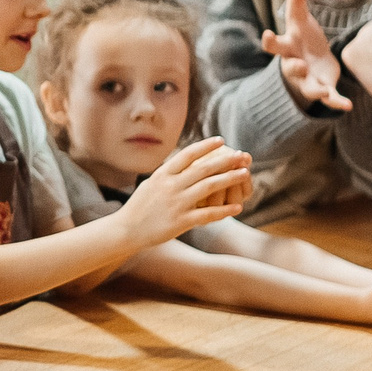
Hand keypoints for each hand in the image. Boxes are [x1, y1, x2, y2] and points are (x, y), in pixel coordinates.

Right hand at [116, 136, 251, 245]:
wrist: (126, 230)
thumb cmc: (140, 207)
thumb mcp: (151, 184)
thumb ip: (168, 174)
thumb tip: (183, 161)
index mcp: (162, 175)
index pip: (188, 155)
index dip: (206, 146)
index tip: (221, 140)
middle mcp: (170, 186)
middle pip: (203, 169)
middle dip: (225, 160)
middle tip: (241, 155)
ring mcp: (176, 203)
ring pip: (209, 187)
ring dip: (229, 179)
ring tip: (245, 174)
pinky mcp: (181, 221)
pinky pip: (207, 214)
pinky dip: (224, 210)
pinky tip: (238, 207)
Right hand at [260, 0, 352, 112]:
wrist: (311, 63)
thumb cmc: (303, 39)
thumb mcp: (300, 21)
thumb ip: (297, 4)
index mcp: (288, 48)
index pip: (274, 45)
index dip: (270, 41)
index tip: (267, 34)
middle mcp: (295, 66)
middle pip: (290, 69)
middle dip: (293, 68)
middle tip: (298, 65)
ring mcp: (308, 80)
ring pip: (309, 88)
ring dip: (315, 90)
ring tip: (323, 92)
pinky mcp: (323, 88)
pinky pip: (330, 98)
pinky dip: (337, 102)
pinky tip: (348, 106)